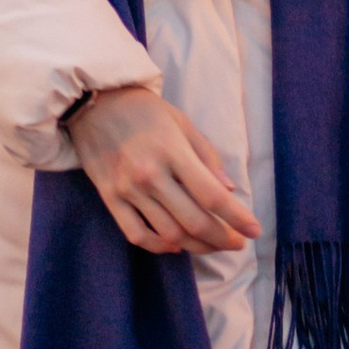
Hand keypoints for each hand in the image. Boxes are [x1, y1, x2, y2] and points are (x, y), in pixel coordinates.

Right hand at [66, 84, 261, 254]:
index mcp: (172, 150)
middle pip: (194, 221)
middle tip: (237, 243)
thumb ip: (206, 156)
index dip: (236, 217)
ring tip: (212, 244)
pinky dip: (159, 247)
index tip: (254, 230)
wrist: (94, 102)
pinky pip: (137, 235)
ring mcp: (128, 189)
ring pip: (169, 234)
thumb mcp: (181, 122)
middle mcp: (150, 173)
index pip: (211, 194)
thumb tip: (228, 190)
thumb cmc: (144, 110)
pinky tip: (176, 244)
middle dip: (222, 238)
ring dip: (197, 246)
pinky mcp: (110, 199)